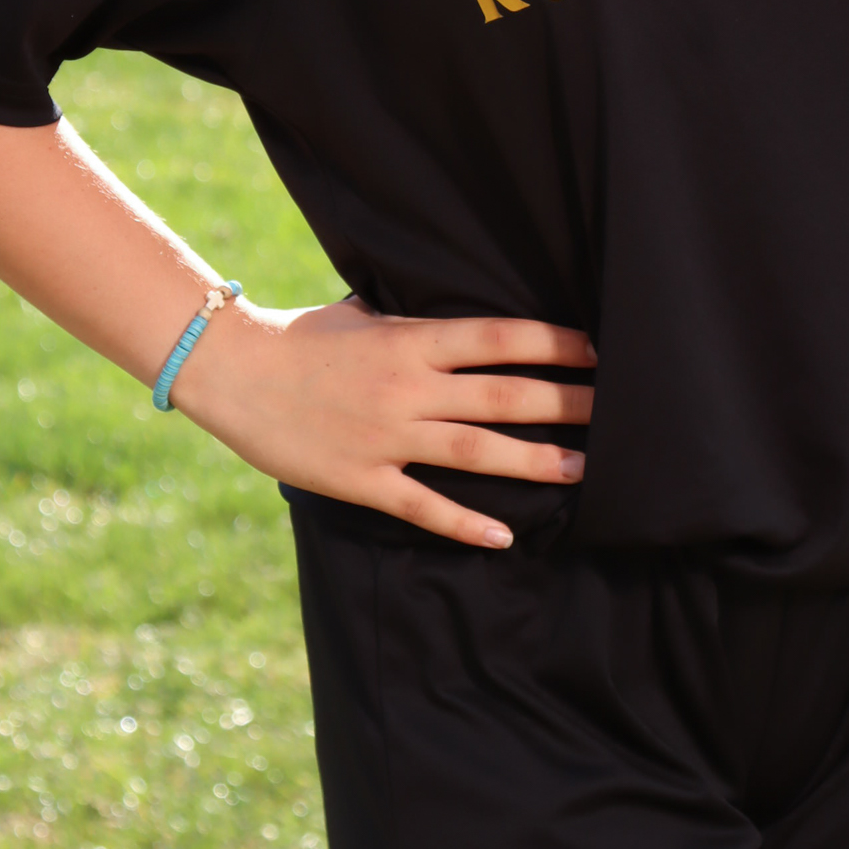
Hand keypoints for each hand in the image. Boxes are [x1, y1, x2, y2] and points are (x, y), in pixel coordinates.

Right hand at [169, 295, 594, 548]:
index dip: (553, 343)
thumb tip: (456, 313)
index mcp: (412, 341)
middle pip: (503, 396)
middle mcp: (408, 388)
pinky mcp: (361, 478)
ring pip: (476, 452)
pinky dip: (465, 523)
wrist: (232, 370)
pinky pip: (422, 505)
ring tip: (582, 469)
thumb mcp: (362, 312)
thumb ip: (412, 319)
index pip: (499, 338)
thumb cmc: (300, 335)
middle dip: (565, 402)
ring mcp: (387, 436)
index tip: (596, 349)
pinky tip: (504, 536)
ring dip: (534, 461)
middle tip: (616, 409)